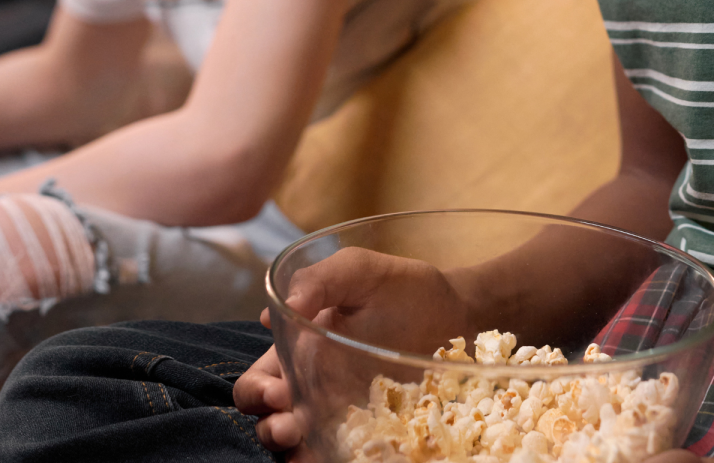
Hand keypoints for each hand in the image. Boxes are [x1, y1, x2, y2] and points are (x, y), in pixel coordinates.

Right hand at [233, 247, 480, 456]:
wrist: (458, 311)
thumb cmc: (403, 287)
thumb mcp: (360, 270)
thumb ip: (320, 280)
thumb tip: (276, 310)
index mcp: (301, 350)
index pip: (259, 382)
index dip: (255, 393)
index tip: (276, 391)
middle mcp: (315, 388)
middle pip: (270, 421)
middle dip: (268, 426)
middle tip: (289, 421)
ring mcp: (344, 416)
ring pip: (299, 447)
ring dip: (291, 451)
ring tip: (304, 441)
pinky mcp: (376, 435)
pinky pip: (343, 458)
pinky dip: (328, 461)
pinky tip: (333, 459)